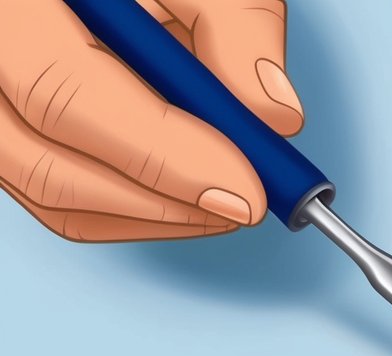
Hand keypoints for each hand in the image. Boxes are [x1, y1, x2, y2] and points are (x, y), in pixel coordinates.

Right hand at [0, 0, 302, 241]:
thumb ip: (235, 20)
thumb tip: (274, 114)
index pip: (63, 92)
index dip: (161, 156)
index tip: (245, 192)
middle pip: (43, 163)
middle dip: (161, 201)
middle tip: (245, 205)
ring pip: (43, 186)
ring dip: (148, 209)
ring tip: (224, 193)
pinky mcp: (2, 120)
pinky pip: (45, 183)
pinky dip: (126, 198)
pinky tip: (183, 180)